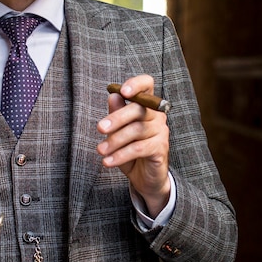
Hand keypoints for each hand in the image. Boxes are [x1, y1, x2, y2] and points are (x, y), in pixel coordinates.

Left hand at [97, 75, 170, 217]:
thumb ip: (116, 113)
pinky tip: (108, 161)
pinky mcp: (161, 148)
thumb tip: (113, 95)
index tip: (122, 91)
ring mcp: (161, 131)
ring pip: (137, 130)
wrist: (143, 177)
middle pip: (138, 109)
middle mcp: (157, 115)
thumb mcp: (117, 131)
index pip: (147, 85)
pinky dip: (121, 155)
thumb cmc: (128, 148)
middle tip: (100, 128)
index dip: (136, 84)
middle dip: (116, 118)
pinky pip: (139, 148)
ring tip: (100, 150)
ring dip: (115, 140)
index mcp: (146, 104)